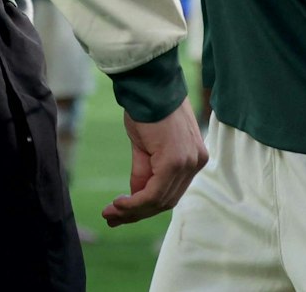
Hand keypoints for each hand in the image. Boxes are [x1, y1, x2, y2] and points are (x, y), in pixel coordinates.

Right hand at [103, 102, 206, 227]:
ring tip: (109, 213)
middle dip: (137, 213)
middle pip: (167, 200)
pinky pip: (154, 193)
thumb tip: (134, 197)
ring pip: (160, 200)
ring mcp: (189, 163)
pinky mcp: (176, 162)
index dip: (146, 206)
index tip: (122, 212)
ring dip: (132, 211)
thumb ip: (145, 173)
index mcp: (194, 157)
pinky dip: (134, 202)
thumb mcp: (146, 146)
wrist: (148, 86)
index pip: (172, 192)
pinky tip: (118, 204)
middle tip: (111, 218)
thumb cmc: (146, 109)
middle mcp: (196, 162)